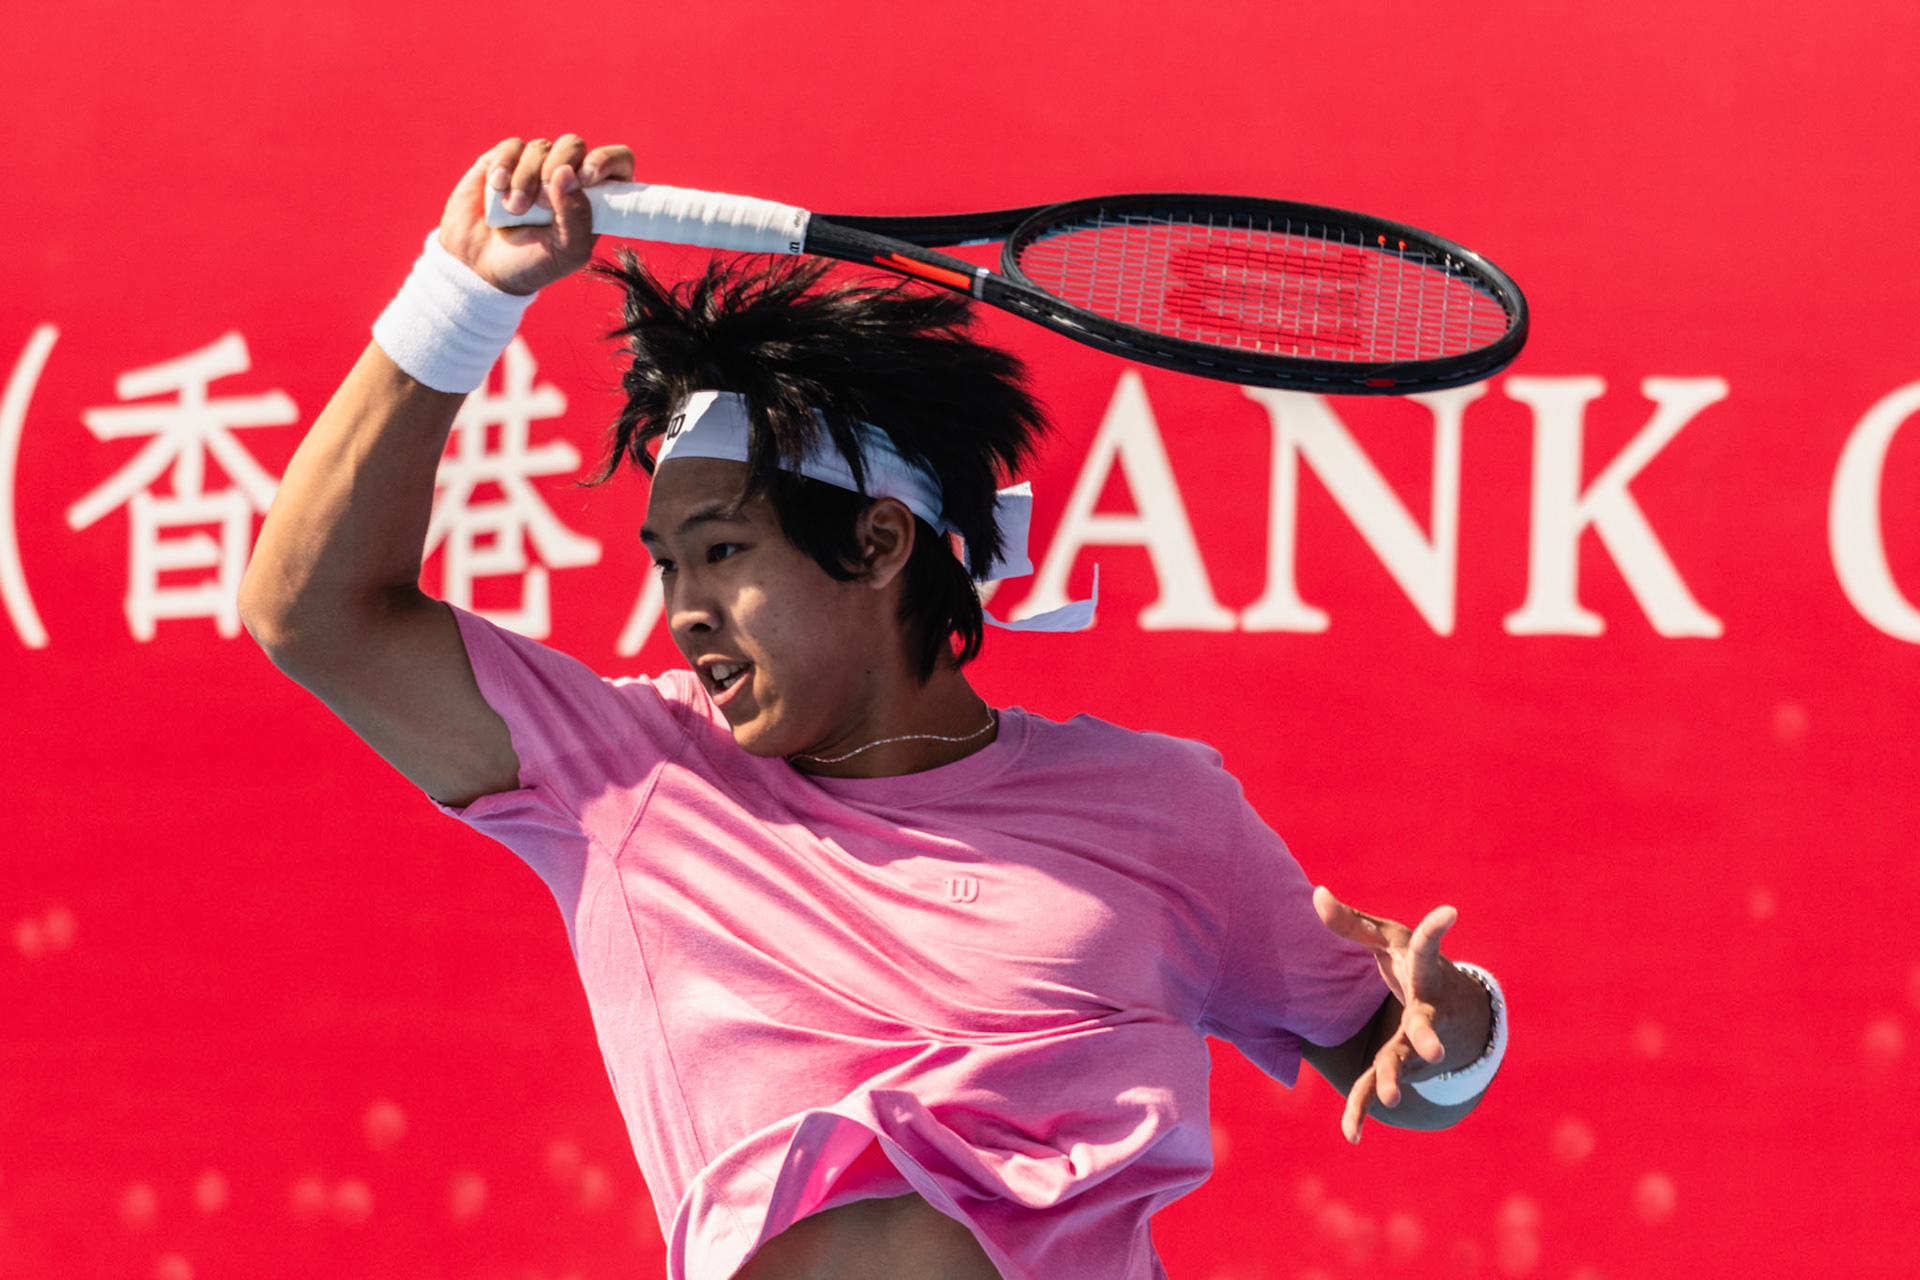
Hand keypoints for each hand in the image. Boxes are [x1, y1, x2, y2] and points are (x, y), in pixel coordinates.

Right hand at [436, 134, 635, 295]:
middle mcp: (568, 176)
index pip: (618, 161)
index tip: (586, 178)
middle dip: (557, 169)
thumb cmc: (533, 263)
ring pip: (541, 147)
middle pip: (574, 144)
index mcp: (595, 197)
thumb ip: (577, 216)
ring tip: (514, 210)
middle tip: (542, 202)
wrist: (482, 266)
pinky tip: (497, 188)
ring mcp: (537, 165)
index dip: (605, 161)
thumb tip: (567, 172)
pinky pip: (512, 147)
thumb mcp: (566, 251)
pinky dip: (504, 166)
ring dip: (525, 179)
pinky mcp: (506, 160)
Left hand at [1313, 887, 1492, 1142]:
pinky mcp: (1396, 1062)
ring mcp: (1412, 1042)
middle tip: (1434, 1050)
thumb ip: (1350, 923)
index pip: (1427, 948)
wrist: (1455, 1015)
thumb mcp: (1387, 941)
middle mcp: (1424, 1010)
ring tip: (1392, 1097)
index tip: (1450, 912)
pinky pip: (1374, 1087)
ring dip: (1395, 1079)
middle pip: (1425, 1025)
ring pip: (1401, 1062)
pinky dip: (1360, 1110)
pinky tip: (1351, 1135)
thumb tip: (1314, 893)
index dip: (1436, 929)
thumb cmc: (1411, 967)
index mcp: (1422, 972)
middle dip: (1428, 1037)